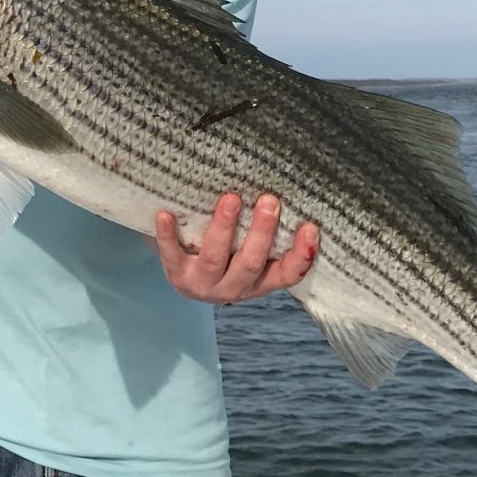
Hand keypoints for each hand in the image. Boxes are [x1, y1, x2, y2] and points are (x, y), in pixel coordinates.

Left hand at [154, 193, 319, 305]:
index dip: (301, 255)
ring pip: (215, 258)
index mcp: (258, 282)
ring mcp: (202, 283)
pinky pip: (170, 255)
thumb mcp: (250, 250)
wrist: (184, 270)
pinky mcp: (174, 274)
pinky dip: (167, 235)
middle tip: (269, 201)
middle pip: (250, 264)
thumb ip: (268, 234)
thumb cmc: (228, 252)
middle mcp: (232, 288)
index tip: (311, 228)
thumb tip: (291, 188)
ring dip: (223, 229)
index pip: (286, 274)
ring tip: (230, 199)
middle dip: (261, 233)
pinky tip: (165, 214)